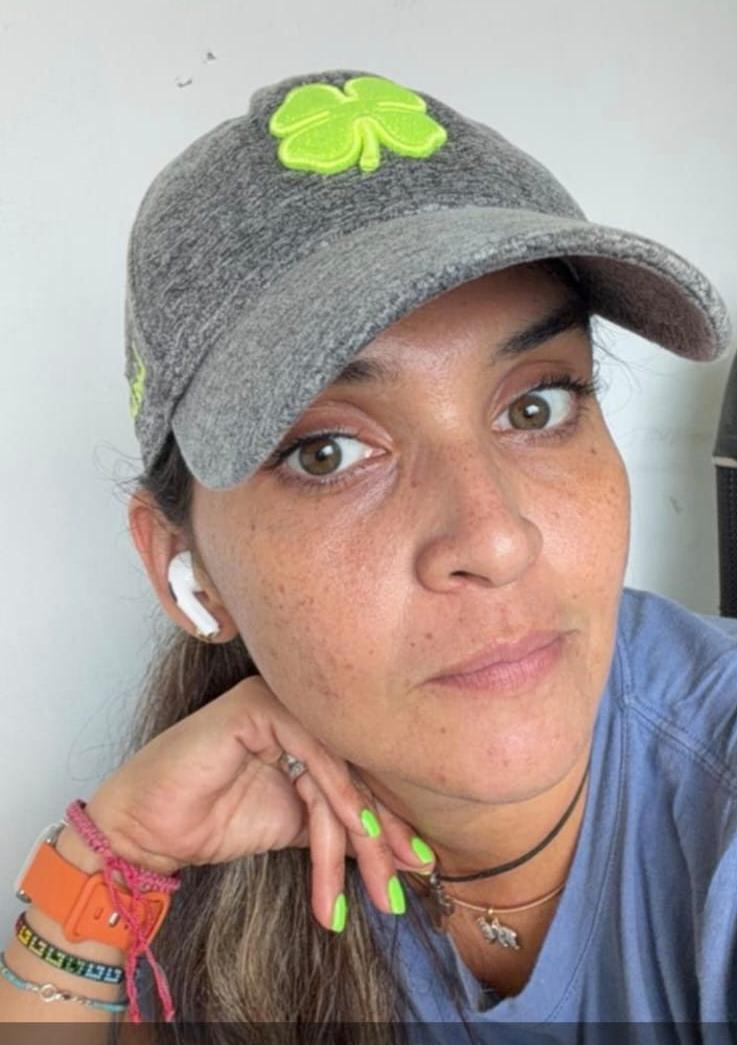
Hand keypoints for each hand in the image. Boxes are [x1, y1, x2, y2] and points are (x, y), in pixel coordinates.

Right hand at [82, 674, 435, 930]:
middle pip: (357, 770)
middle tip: (401, 889)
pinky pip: (314, 753)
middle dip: (384, 836)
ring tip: (374, 889)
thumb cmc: (213, 823)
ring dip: (361, 838)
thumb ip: (340, 825)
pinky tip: (353, 837)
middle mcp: (299, 708)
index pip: (362, 772)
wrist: (149, 831)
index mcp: (308, 729)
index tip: (417, 869)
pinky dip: (338, 799)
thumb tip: (401, 849)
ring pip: (340, 769)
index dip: (391, 823)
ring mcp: (278, 700)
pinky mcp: (257, 705)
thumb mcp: (297, 826)